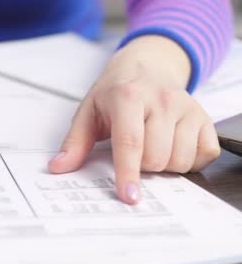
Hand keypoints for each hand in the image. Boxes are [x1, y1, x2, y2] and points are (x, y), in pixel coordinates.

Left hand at [48, 35, 219, 204]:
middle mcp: (162, 100)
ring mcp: (187, 107)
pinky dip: (189, 161)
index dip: (128, 173)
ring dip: (164, 165)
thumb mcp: (88, 112)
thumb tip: (58, 167)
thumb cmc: (115, 93)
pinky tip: (173, 146)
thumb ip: (74, 142)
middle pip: (156, 158)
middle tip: (132, 149)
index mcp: (128, 97)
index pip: (129, 142)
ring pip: (180, 160)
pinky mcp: (205, 117)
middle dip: (141, 166)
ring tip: (151, 145)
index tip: (128, 196)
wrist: (146, 67)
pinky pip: (204, 155)